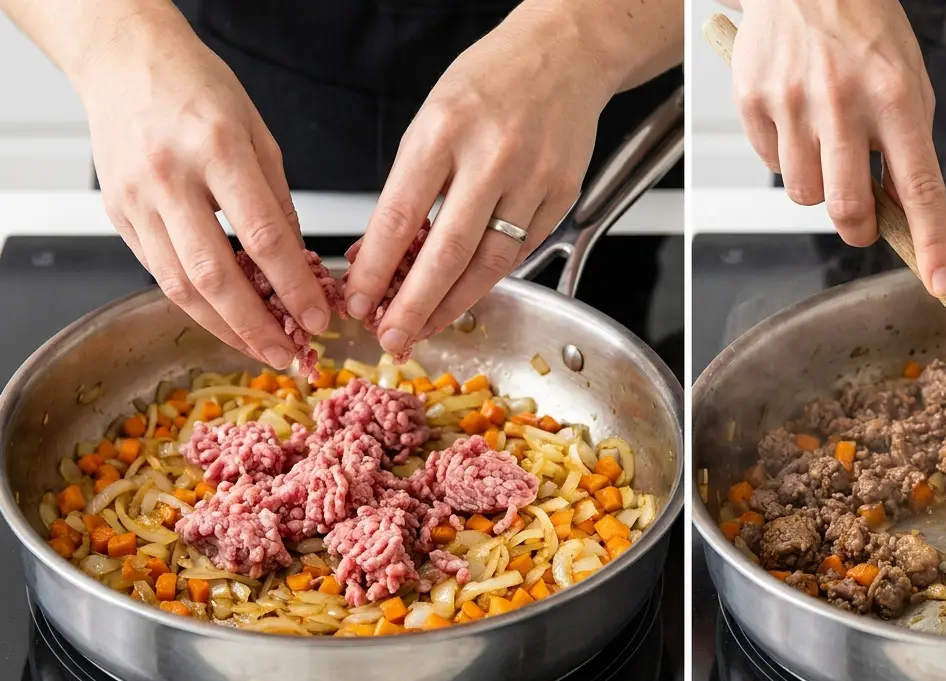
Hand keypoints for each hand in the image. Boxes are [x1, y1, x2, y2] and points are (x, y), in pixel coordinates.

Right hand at [79, 16, 329, 367]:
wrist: (125, 61)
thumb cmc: (199, 90)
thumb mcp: (258, 133)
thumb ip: (278, 200)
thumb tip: (300, 264)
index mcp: (216, 149)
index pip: (262, 235)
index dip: (293, 286)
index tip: (319, 317)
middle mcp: (170, 178)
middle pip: (214, 274)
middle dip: (257, 325)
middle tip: (291, 354)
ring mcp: (136, 200)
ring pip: (181, 285)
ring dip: (225, 328)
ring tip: (262, 351)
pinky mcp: (118, 217)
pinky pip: (160, 274)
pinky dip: (197, 305)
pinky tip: (227, 322)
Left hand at [345, 14, 612, 355]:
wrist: (565, 54)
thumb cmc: (491, 82)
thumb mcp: (433, 118)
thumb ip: (410, 183)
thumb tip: (379, 251)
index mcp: (444, 130)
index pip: (399, 216)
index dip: (376, 269)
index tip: (358, 301)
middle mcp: (492, 156)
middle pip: (447, 253)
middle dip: (414, 305)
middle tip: (392, 337)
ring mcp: (533, 179)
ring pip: (490, 264)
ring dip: (454, 304)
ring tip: (427, 326)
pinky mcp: (562, 195)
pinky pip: (521, 251)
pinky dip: (490, 277)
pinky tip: (467, 291)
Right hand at [731, 0, 945, 295]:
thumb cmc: (863, 32)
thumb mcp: (906, 80)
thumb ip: (907, 146)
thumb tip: (899, 213)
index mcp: (896, 96)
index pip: (921, 186)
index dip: (933, 241)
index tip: (942, 282)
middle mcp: (843, 101)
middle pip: (848, 208)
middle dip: (859, 227)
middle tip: (864, 217)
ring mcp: (792, 102)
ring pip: (805, 194)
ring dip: (820, 186)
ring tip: (825, 142)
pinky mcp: (752, 101)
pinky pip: (769, 165)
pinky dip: (786, 156)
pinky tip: (795, 118)